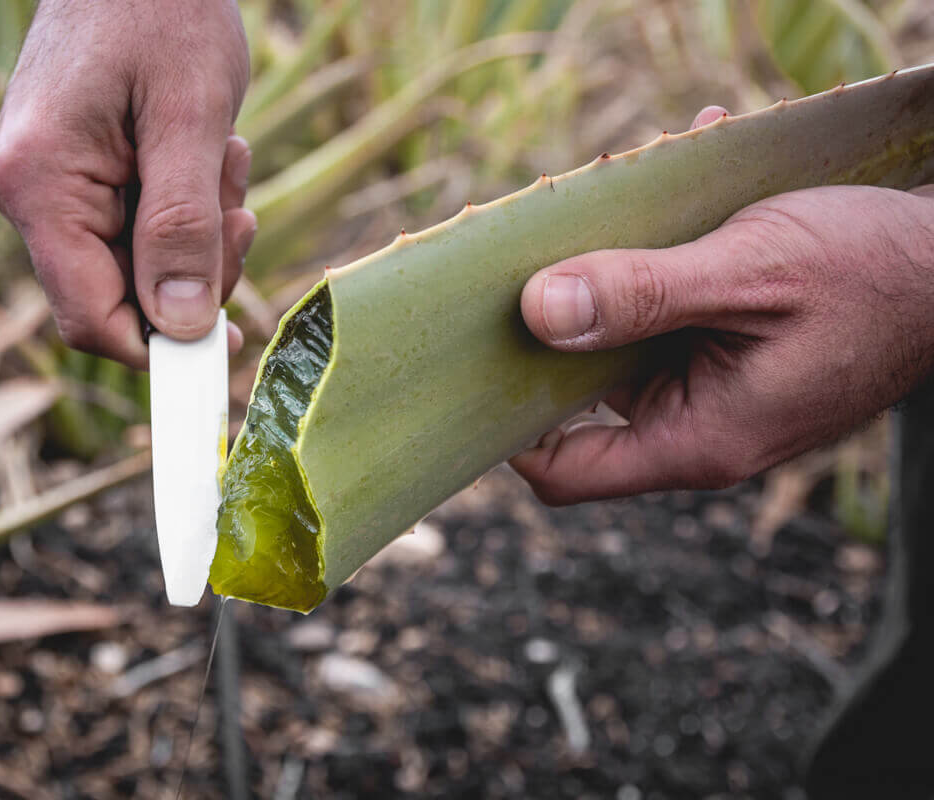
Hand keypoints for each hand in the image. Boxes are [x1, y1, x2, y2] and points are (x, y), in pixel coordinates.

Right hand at [0, 0, 254, 367]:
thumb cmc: (161, 8)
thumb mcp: (191, 118)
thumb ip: (184, 227)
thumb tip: (184, 328)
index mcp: (39, 183)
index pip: (89, 317)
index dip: (160, 349)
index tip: (225, 347)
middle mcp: (27, 192)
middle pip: (118, 296)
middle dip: (194, 270)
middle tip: (238, 212)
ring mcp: (46, 184)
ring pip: (136, 264)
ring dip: (198, 232)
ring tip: (224, 159)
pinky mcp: (73, 174)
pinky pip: (136, 227)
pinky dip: (185, 208)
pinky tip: (208, 155)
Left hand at [511, 106, 933, 504]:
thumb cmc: (873, 273)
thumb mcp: (749, 272)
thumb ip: (643, 293)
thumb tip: (537, 310)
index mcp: (698, 438)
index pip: (564, 472)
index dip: (505, 429)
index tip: (472, 363)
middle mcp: (696, 426)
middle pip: (579, 397)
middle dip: (554, 324)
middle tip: (530, 255)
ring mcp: (712, 391)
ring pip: (618, 345)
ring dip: (608, 278)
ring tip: (614, 203)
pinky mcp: (726, 354)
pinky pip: (663, 314)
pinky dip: (654, 262)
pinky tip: (671, 191)